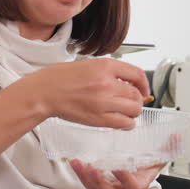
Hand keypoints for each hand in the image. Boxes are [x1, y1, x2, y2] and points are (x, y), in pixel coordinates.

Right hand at [30, 58, 149, 129]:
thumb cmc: (62, 78)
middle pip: (137, 94)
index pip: (137, 74)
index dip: (144, 83)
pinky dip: (128, 123)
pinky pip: (124, 123)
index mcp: (105, 66)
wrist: (45, 92)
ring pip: (134, 109)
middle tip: (132, 102)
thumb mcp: (89, 64)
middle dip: (138, 99)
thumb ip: (109, 72)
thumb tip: (129, 82)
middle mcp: (107, 83)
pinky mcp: (98, 118)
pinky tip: (122, 121)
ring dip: (133, 112)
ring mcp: (103, 102)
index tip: (144, 89)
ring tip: (126, 112)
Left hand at [70, 159, 164, 188]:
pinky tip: (74, 164)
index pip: (131, 185)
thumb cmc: (141, 177)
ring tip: (79, 164)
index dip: (124, 178)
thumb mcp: (156, 164)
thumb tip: (177, 135)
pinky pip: (86, 185)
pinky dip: (79, 175)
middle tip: (93, 169)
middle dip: (100, 181)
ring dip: (85, 177)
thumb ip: (166, 150)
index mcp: (136, 187)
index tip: (118, 169)